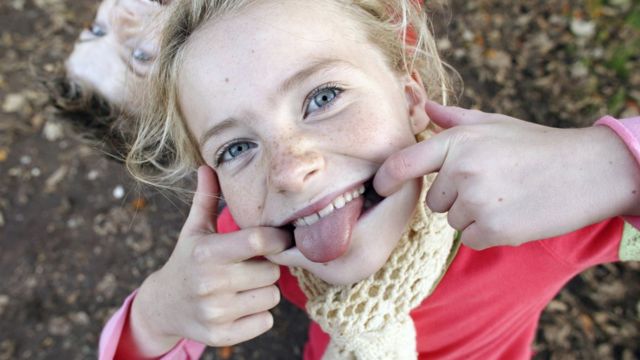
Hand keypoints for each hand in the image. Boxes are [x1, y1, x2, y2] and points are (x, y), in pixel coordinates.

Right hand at [127, 166, 291, 355]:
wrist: (163, 305)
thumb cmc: (188, 260)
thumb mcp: (194, 230)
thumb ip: (206, 199)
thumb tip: (208, 165)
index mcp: (207, 252)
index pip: (259, 241)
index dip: (278, 238)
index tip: (279, 238)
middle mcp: (210, 283)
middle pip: (272, 271)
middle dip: (266, 266)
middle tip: (251, 265)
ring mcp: (215, 312)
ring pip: (271, 297)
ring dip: (264, 290)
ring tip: (244, 284)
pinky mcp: (221, 336)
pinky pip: (265, 321)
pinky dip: (258, 314)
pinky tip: (240, 304)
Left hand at [374, 101, 639, 249]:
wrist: (586, 172)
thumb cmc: (536, 146)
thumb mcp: (494, 124)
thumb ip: (454, 119)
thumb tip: (423, 106)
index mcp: (458, 142)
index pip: (404, 163)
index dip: (386, 178)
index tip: (379, 187)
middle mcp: (462, 170)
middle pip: (433, 200)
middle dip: (454, 197)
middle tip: (490, 184)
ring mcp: (476, 201)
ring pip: (452, 220)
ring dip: (472, 216)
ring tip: (505, 197)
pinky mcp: (492, 229)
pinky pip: (470, 238)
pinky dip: (487, 233)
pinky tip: (511, 215)